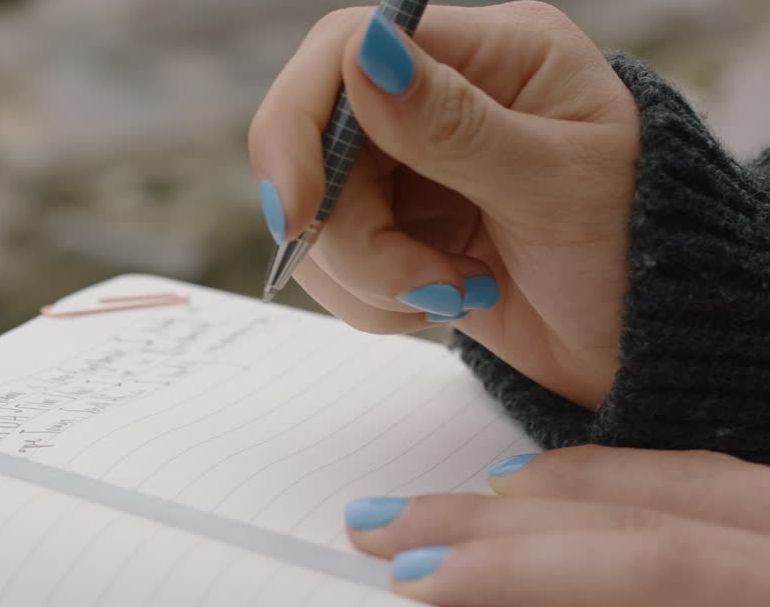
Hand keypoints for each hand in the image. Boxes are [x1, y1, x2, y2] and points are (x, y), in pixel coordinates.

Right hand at [248, 1, 640, 408]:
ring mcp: (407, 163)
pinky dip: (373, 299)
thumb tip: (363, 55)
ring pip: (315, 213)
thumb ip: (455, 124)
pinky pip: (331, 262)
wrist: (649, 340)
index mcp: (487, 51)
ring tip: (457, 293)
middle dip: (351, 231)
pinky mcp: (391, 224)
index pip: (344, 48)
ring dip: (371, 275)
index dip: (299, 125)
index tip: (297, 211)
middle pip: (314, 144)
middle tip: (423, 283)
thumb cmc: (636, 250)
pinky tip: (445, 302)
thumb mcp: (558, 184)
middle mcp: (434, 96)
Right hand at [345, 446, 769, 605]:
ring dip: (540, 495)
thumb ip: (621, 600)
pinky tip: (544, 494)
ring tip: (447, 509)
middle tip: (378, 526)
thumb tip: (487, 600)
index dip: (519, 569)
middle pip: (635, 507)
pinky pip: (694, 480)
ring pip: (660, 478)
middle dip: (493, 521)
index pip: (649, 559)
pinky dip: (605, 484)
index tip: (417, 582)